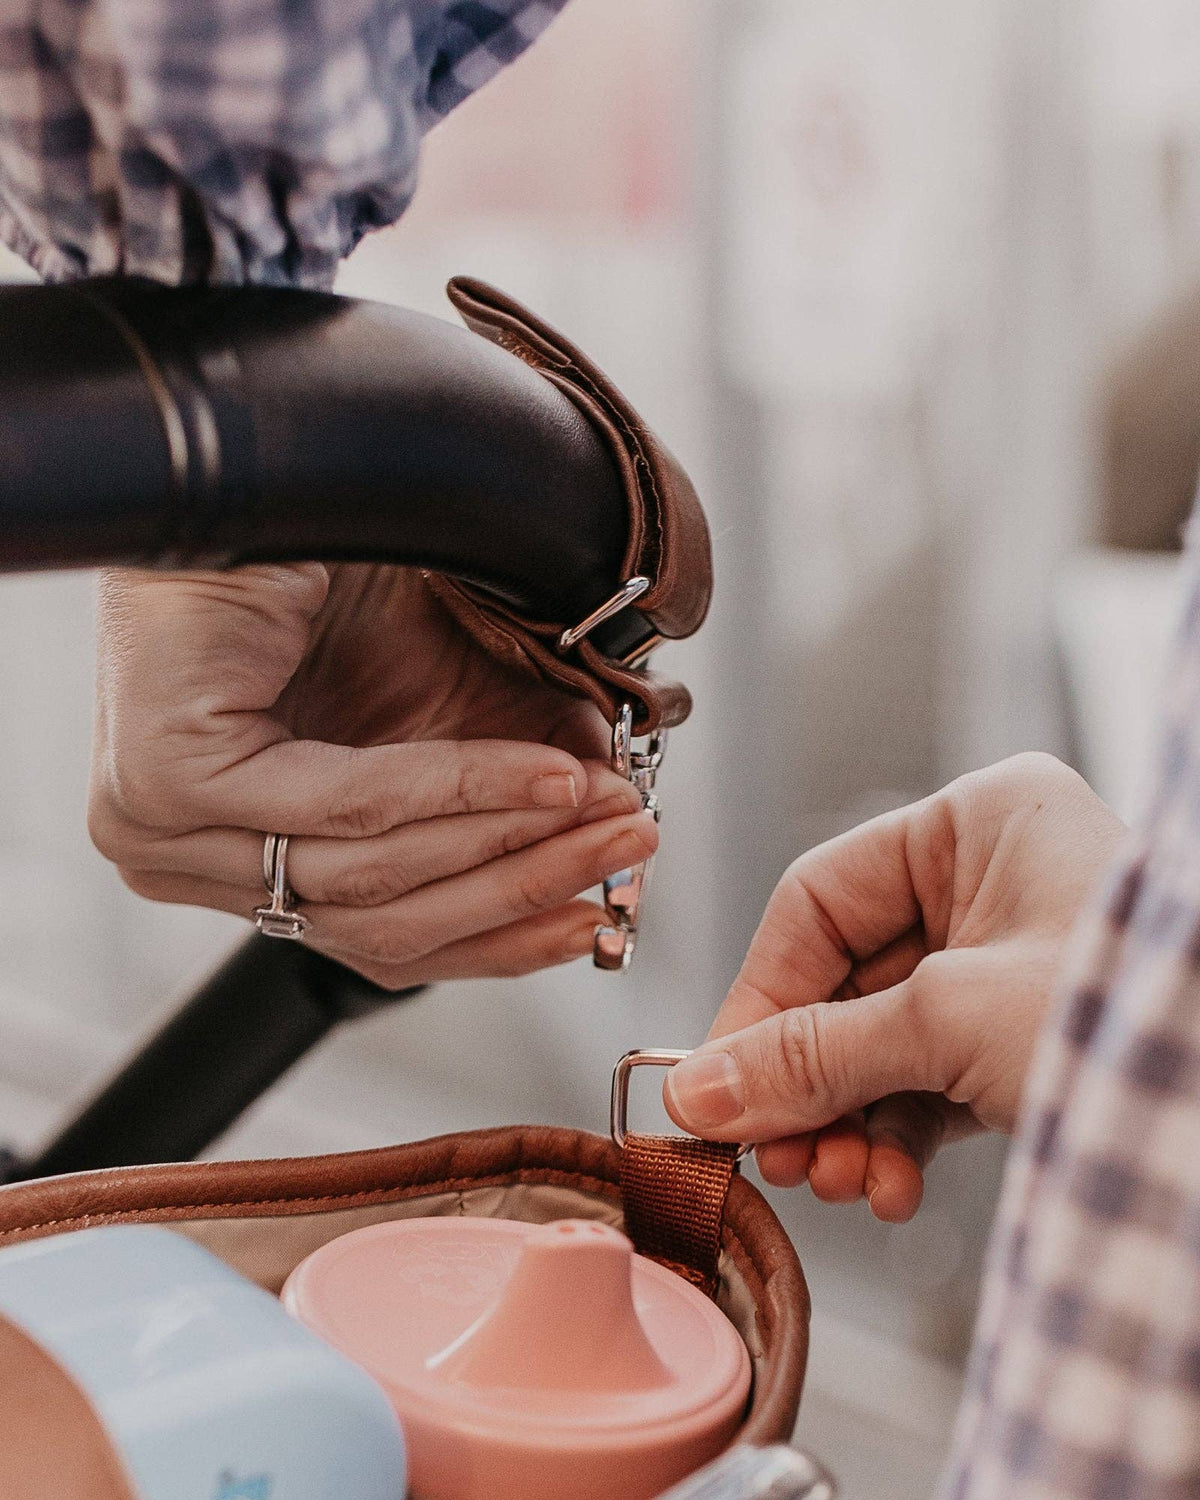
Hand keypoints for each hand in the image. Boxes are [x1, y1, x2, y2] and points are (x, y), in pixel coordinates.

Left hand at [89, 563, 655, 985]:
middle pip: (384, 923)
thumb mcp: (441, 700)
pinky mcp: (168, 778)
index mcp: (238, 856)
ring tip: (600, 806)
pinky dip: (463, 788)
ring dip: (511, 840)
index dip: (501, 939)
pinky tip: (543, 774)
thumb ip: (510, 780)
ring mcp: (164, 829)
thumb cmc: (321, 577)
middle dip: (527, 888)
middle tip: (627, 849)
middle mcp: (189, 858)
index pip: (381, 940)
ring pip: (374, 876)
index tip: (597, 918)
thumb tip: (609, 829)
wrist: (260, 470)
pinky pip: (351, 804)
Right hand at [664, 753, 1124, 1220]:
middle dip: (808, 1079)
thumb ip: (816, 1054)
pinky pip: (926, 1081)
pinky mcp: (1020, 1038)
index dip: (759, 997)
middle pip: (843, 981)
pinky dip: (896, 1137)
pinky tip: (888, 1185)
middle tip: (776, 1151)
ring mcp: (1006, 964)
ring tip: (840, 1182)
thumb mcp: (954, 1025)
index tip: (717, 1082)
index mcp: (978, 823)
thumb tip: (699, 1092)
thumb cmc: (1141, 1018)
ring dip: (847, 1120)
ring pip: (879, 1040)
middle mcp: (989, 883)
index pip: (819, 902)